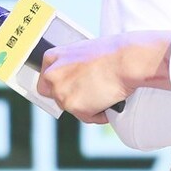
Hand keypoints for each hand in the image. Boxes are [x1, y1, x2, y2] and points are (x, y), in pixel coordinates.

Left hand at [35, 30, 170, 123]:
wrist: (124, 61)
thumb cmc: (110, 53)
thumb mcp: (83, 53)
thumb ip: (72, 66)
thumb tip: (75, 79)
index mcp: (52, 58)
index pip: (45, 80)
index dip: (59, 86)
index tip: (70, 88)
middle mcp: (52, 75)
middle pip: (56, 97)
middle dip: (71, 99)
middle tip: (89, 95)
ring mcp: (61, 92)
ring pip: (72, 109)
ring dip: (88, 106)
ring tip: (105, 93)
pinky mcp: (73, 107)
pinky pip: (86, 117)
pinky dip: (98, 114)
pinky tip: (108, 101)